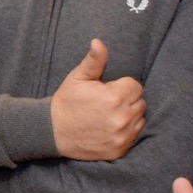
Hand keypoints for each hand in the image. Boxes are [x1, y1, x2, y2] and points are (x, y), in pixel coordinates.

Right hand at [49, 39, 146, 160]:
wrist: (52, 131)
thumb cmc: (67, 102)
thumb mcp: (78, 78)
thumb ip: (94, 61)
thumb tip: (98, 42)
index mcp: (114, 97)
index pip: (135, 86)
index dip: (122, 86)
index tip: (108, 90)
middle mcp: (121, 118)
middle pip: (140, 102)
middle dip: (127, 100)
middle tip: (108, 102)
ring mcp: (121, 136)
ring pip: (140, 119)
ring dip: (129, 115)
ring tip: (110, 114)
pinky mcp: (119, 149)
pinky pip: (135, 135)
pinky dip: (127, 131)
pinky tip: (111, 127)